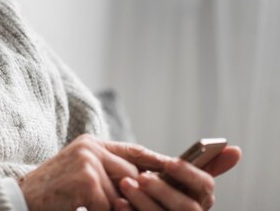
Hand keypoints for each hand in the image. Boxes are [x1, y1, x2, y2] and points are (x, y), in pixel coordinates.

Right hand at [18, 134, 170, 210]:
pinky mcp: (86, 180)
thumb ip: (106, 169)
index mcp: (92, 143)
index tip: (177, 171)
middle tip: (143, 205)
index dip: (157, 162)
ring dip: (115, 208)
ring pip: (122, 193)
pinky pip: (108, 206)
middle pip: (133, 175)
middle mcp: (91, 148)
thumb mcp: (80, 171)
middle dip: (139, 196)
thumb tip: (141, 182)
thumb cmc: (53, 190)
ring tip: (99, 206)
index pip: (133, 151)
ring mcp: (88, 162)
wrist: (22, 198)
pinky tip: (85, 210)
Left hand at [115, 146, 241, 210]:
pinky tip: (119, 202)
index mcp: (199, 195)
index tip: (169, 162)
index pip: (205, 186)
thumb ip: (199, 161)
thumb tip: (234, 149)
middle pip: (187, 207)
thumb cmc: (153, 180)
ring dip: (144, 201)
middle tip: (142, 177)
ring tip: (125, 184)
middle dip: (164, 191)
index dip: (188, 174)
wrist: (118, 189)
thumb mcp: (170, 170)